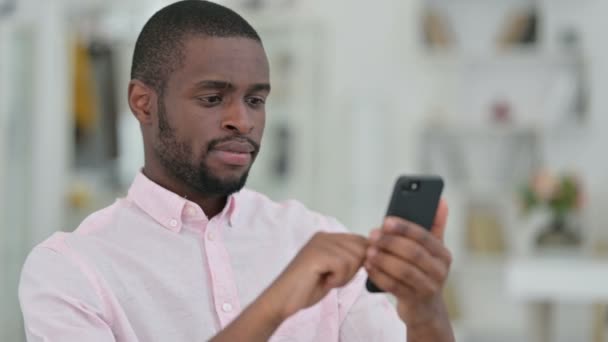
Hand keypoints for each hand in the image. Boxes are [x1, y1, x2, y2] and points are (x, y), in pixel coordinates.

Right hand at [267, 232, 368, 319]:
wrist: (283, 299)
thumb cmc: (307, 288)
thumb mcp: (333, 270)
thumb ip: (349, 259)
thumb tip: (372, 254)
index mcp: (327, 237)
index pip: (360, 241)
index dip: (362, 260)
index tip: (345, 274)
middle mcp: (324, 236)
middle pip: (361, 248)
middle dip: (353, 269)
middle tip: (334, 278)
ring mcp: (320, 243)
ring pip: (354, 258)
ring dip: (345, 276)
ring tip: (328, 280)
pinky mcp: (317, 253)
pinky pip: (343, 265)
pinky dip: (338, 279)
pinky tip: (324, 282)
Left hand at [364, 199, 451, 326]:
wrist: (426, 309)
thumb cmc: (425, 272)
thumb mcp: (433, 251)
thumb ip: (435, 226)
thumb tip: (441, 201)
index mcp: (443, 254)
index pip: (424, 237)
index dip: (404, 228)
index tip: (386, 221)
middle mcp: (439, 271)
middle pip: (413, 253)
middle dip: (390, 242)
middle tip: (372, 235)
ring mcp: (427, 288)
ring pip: (403, 271)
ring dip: (383, 259)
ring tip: (369, 251)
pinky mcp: (414, 301)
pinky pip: (394, 286)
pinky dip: (379, 275)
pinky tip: (368, 266)